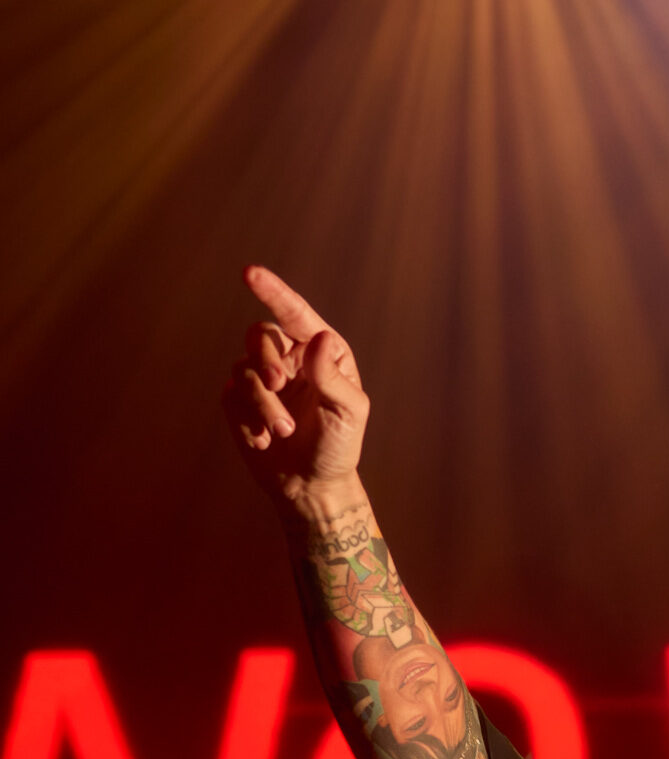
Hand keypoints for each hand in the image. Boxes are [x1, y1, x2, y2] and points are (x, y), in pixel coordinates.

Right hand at [222, 265, 368, 512]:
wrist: (311, 485)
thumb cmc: (338, 446)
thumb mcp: (347, 412)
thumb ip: (331, 376)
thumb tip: (317, 337)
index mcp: (321, 351)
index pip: (294, 313)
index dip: (272, 291)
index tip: (250, 273)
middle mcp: (290, 358)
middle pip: (260, 336)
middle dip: (266, 359)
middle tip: (277, 385)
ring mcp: (262, 378)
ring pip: (243, 369)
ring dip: (261, 402)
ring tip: (281, 432)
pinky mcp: (239, 401)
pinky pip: (230, 396)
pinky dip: (246, 419)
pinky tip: (264, 441)